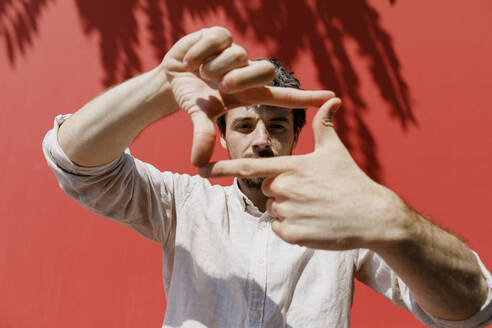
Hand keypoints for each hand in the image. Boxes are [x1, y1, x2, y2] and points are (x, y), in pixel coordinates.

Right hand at [161, 26, 334, 165]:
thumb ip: (203, 135)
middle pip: (264, 70)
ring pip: (238, 55)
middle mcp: (248, 71)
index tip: (332, 97)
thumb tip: (198, 163)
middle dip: (238, 78)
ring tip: (200, 72)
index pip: (284, 96)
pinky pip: (218, 39)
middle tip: (219, 84)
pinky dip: (200, 51)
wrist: (171, 78)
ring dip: (213, 66)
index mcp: (249, 93)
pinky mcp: (221, 35)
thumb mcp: (199, 116)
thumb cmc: (192, 98)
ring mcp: (236, 52)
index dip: (307, 97)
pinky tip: (192, 59)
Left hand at [200, 98, 404, 249]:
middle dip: (282, 191)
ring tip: (314, 208)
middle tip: (309, 193)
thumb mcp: (335, 150)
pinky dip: (292, 228)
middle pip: (266, 189)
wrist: (372, 216)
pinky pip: (280, 229)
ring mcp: (287, 212)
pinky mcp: (292, 234)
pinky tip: (313, 222)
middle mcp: (284, 188)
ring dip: (288, 210)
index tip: (200, 169)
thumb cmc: (352, 181)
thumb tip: (333, 100)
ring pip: (274, 210)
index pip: (247, 166)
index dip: (222, 167)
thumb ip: (325, 125)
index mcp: (289, 166)